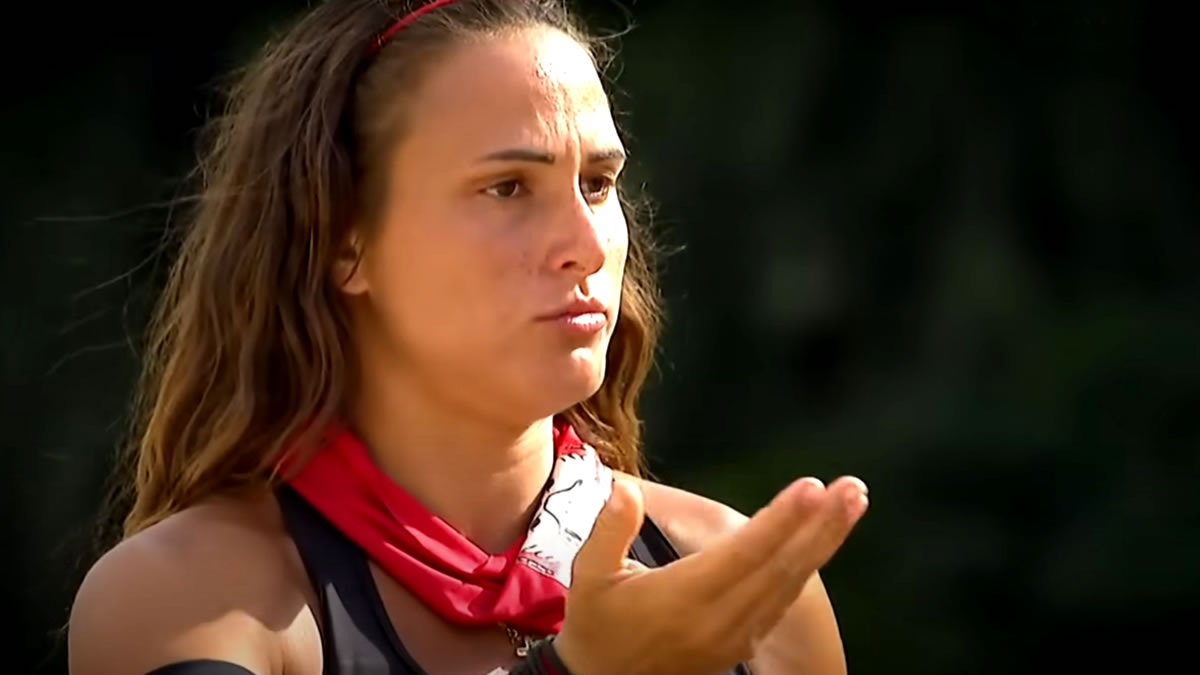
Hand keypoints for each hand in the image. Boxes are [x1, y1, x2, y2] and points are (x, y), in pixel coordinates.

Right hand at [553, 474, 867, 674]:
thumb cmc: (596, 629)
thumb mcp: (587, 579)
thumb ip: (609, 531)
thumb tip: (628, 488)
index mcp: (684, 598)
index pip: (744, 553)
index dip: (781, 520)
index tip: (811, 487)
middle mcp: (719, 619)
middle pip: (780, 568)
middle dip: (820, 526)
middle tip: (853, 489)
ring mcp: (735, 635)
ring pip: (789, 586)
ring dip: (823, 543)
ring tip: (850, 505)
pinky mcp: (741, 644)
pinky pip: (781, 602)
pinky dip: (805, 568)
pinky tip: (820, 544)